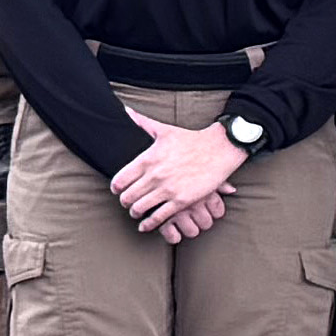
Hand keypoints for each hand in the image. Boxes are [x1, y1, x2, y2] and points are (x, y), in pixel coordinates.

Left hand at [112, 111, 246, 238]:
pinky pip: (159, 217)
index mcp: (147, 159)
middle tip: (128, 203)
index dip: (116, 189)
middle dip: (125, 203)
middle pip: (127, 198)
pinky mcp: (181, 201)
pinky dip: (149, 224)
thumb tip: (125, 110)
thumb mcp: (164, 130)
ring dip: (136, 213)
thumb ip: (142, 122)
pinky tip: (146, 225)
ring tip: (138, 212)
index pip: (119, 181)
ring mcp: (167, 189)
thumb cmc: (192, 139)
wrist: (219, 148)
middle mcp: (154, 175)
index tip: (118, 190)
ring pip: (140, 209)